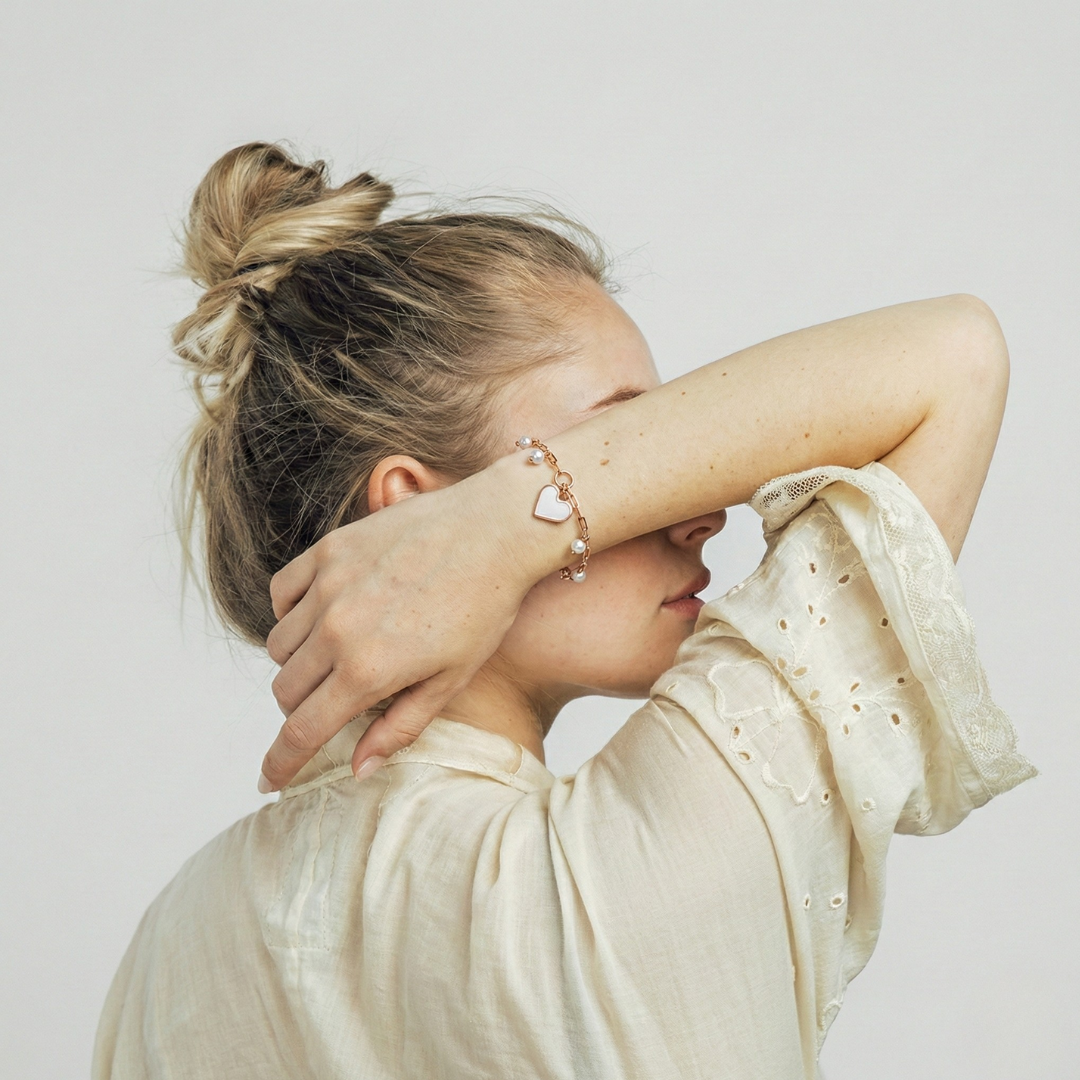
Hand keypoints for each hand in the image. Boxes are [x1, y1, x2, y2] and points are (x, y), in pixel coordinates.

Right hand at [259, 471, 535, 790]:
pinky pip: (282, 593)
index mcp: (367, 671)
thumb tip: (357, 769)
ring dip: (297, 663)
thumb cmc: (484, 609)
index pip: (301, 731)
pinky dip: (292, 613)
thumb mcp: (451, 680)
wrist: (496, 531)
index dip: (279, 763)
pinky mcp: (329, 550)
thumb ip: (399, 727)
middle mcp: (337, 630)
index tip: (268, 781)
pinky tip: (323, 615)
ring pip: (280, 646)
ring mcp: (329, 586)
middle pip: (285, 691)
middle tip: (331, 703)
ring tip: (335, 658)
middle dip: (300, 709)